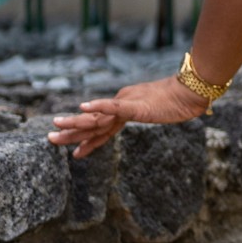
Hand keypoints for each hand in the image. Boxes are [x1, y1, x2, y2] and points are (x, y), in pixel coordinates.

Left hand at [48, 74, 209, 157]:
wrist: (191, 92)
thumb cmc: (179, 102)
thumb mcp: (156, 112)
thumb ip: (144, 112)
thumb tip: (144, 112)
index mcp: (125, 107)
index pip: (101, 126)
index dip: (85, 138)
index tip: (72, 150)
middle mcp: (122, 104)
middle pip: (93, 122)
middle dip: (70, 132)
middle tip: (50, 138)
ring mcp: (128, 104)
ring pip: (98, 116)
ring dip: (76, 122)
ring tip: (57, 127)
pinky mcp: (137, 105)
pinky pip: (114, 107)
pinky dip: (98, 106)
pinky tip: (83, 107)